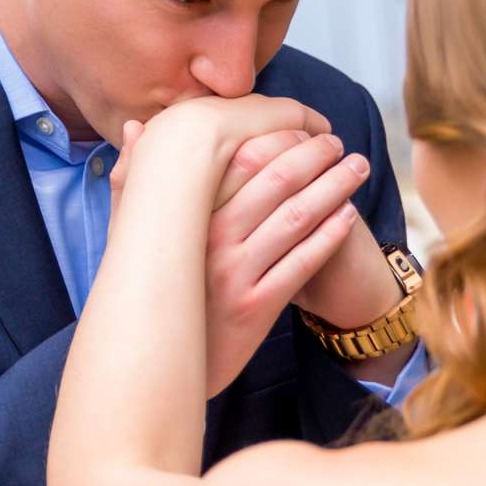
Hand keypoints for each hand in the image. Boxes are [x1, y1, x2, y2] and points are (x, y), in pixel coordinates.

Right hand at [111, 99, 372, 394]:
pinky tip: (348, 215)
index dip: (281, 137)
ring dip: (334, 186)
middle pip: (278, 180)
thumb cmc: (151, 286)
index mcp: (186, 215)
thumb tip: (137, 126)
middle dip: (315, 154)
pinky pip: (303, 262)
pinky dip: (330, 234)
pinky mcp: (255, 306)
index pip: (244, 157)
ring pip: (298, 216)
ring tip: (356, 168)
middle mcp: (210, 239)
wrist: (159, 359)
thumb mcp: (130, 231)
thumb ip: (133, 178)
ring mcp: (235, 273)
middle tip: (338, 143)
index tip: (304, 128)